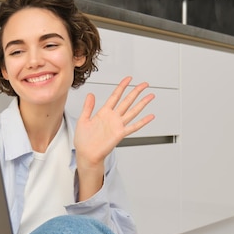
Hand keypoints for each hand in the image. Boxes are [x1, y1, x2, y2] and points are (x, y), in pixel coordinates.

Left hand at [74, 76, 154, 198]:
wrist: (86, 154)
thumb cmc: (83, 140)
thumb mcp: (83, 120)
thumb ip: (88, 107)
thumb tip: (90, 94)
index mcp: (104, 112)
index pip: (115, 96)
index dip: (122, 86)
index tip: (129, 79)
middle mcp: (113, 118)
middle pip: (127, 101)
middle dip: (136, 91)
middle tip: (144, 84)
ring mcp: (117, 125)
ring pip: (133, 111)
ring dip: (142, 103)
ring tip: (150, 96)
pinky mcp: (120, 134)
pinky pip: (133, 127)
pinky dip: (143, 122)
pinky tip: (150, 116)